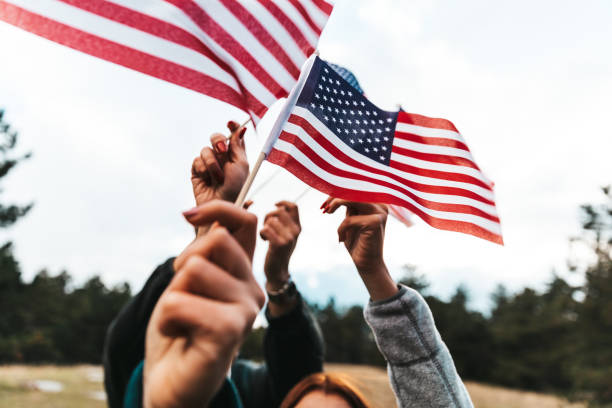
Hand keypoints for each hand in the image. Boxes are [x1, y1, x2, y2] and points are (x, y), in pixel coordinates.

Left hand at [145, 201, 264, 407]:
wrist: (171, 384)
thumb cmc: (178, 330)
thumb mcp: (187, 282)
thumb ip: (202, 252)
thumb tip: (199, 214)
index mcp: (243, 274)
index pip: (245, 222)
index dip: (218, 208)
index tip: (187, 217)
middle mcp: (252, 289)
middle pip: (214, 240)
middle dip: (183, 262)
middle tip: (181, 293)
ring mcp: (246, 310)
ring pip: (194, 269)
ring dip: (172, 295)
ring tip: (181, 319)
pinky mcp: (230, 331)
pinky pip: (179, 302)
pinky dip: (166, 317)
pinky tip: (177, 334)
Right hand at [191, 121, 248, 205]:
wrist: (219, 204)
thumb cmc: (235, 188)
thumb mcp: (241, 165)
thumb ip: (238, 146)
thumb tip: (241, 128)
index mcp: (236, 155)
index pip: (233, 135)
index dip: (232, 127)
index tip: (231, 123)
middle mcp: (222, 158)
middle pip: (217, 138)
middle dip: (218, 141)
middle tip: (222, 150)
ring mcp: (209, 163)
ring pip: (206, 150)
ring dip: (213, 163)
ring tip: (218, 178)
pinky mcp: (197, 171)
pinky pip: (197, 160)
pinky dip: (203, 169)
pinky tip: (207, 180)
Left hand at [260, 201, 300, 288]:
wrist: (278, 272)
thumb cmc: (278, 251)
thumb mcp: (286, 235)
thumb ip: (285, 222)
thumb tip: (277, 205)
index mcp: (298, 227)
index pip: (293, 206)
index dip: (282, 202)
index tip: (274, 205)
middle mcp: (295, 231)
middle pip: (278, 211)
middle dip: (268, 216)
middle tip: (266, 225)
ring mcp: (288, 238)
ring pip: (271, 221)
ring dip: (264, 227)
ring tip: (266, 236)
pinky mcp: (279, 245)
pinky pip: (266, 229)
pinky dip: (262, 234)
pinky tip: (264, 240)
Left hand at [322, 197, 397, 300]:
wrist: (366, 264)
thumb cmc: (357, 243)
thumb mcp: (351, 220)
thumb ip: (349, 205)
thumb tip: (335, 190)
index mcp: (376, 202)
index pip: (355, 189)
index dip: (338, 192)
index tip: (325, 203)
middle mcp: (381, 205)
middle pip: (353, 190)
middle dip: (334, 196)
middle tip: (323, 208)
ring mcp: (380, 213)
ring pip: (351, 199)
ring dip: (335, 204)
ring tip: (327, 213)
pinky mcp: (375, 222)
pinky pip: (349, 220)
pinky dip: (341, 228)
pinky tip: (342, 239)